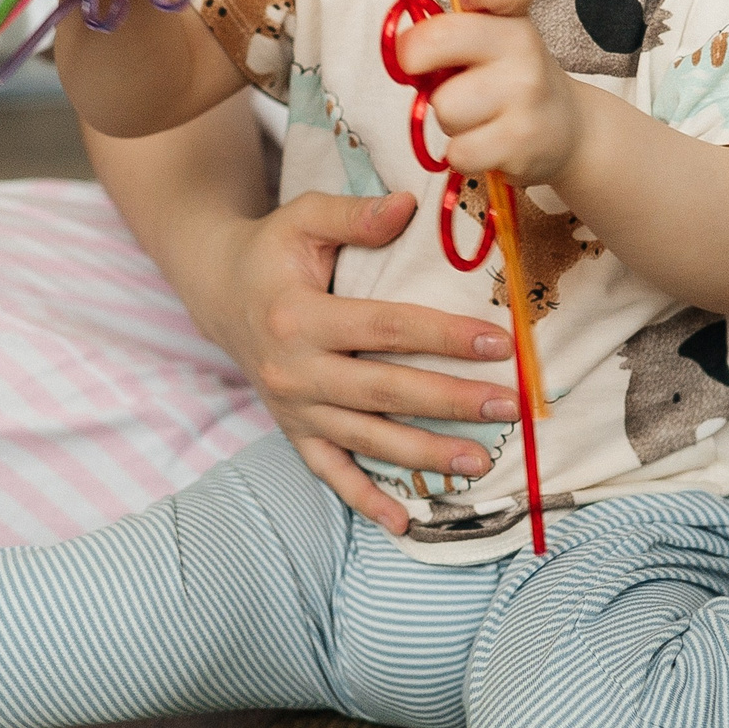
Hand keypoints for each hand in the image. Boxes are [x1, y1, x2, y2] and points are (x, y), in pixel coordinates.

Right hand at [197, 188, 520, 535]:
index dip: (442, 336)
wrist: (219, 293)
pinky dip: (365, 500)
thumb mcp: (303, 217)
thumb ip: (354, 214)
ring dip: (424, 455)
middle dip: (451, 401)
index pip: (384, 329)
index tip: (498, 342)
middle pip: (384, 392)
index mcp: (298, 317)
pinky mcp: (295, 431)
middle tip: (509, 405)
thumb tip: (410, 205)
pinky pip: (330, 474)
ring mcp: (294, 409)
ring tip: (481, 463)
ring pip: (366, 440)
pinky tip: (405, 522)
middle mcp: (294, 371)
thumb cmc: (274, 251)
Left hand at [396, 0, 584, 184]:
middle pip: (432, 44)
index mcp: (511, 13)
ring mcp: (525, 95)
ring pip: (444, 108)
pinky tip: (488, 142)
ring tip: (477, 115)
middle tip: (439, 75)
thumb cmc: (510, 77)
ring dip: (450, 119)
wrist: (567, 130)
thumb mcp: (492, 35)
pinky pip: (457, 152)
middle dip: (419, 64)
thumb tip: (401, 51)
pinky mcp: (520, 143)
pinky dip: (463, 153)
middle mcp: (523, 46)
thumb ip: (448, 27)